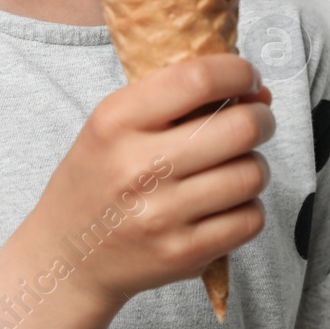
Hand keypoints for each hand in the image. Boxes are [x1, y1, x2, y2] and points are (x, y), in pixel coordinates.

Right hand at [28, 53, 274, 310]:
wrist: (69, 256)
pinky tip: (226, 203)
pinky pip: (249, 219)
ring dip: (254, 165)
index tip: (246, 78)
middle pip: (239, 127)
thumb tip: (257, 91)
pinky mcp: (183, 253)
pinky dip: (248, 207)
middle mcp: (139, 166)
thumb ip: (175, 98)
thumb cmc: (98, 178)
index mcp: (116, 120)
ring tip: (234, 166)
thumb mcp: (113, 123)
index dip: (238, 72)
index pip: (198, 79)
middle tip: (254, 122)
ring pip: (251, 174)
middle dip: (260, 119)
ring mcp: (162, 214)